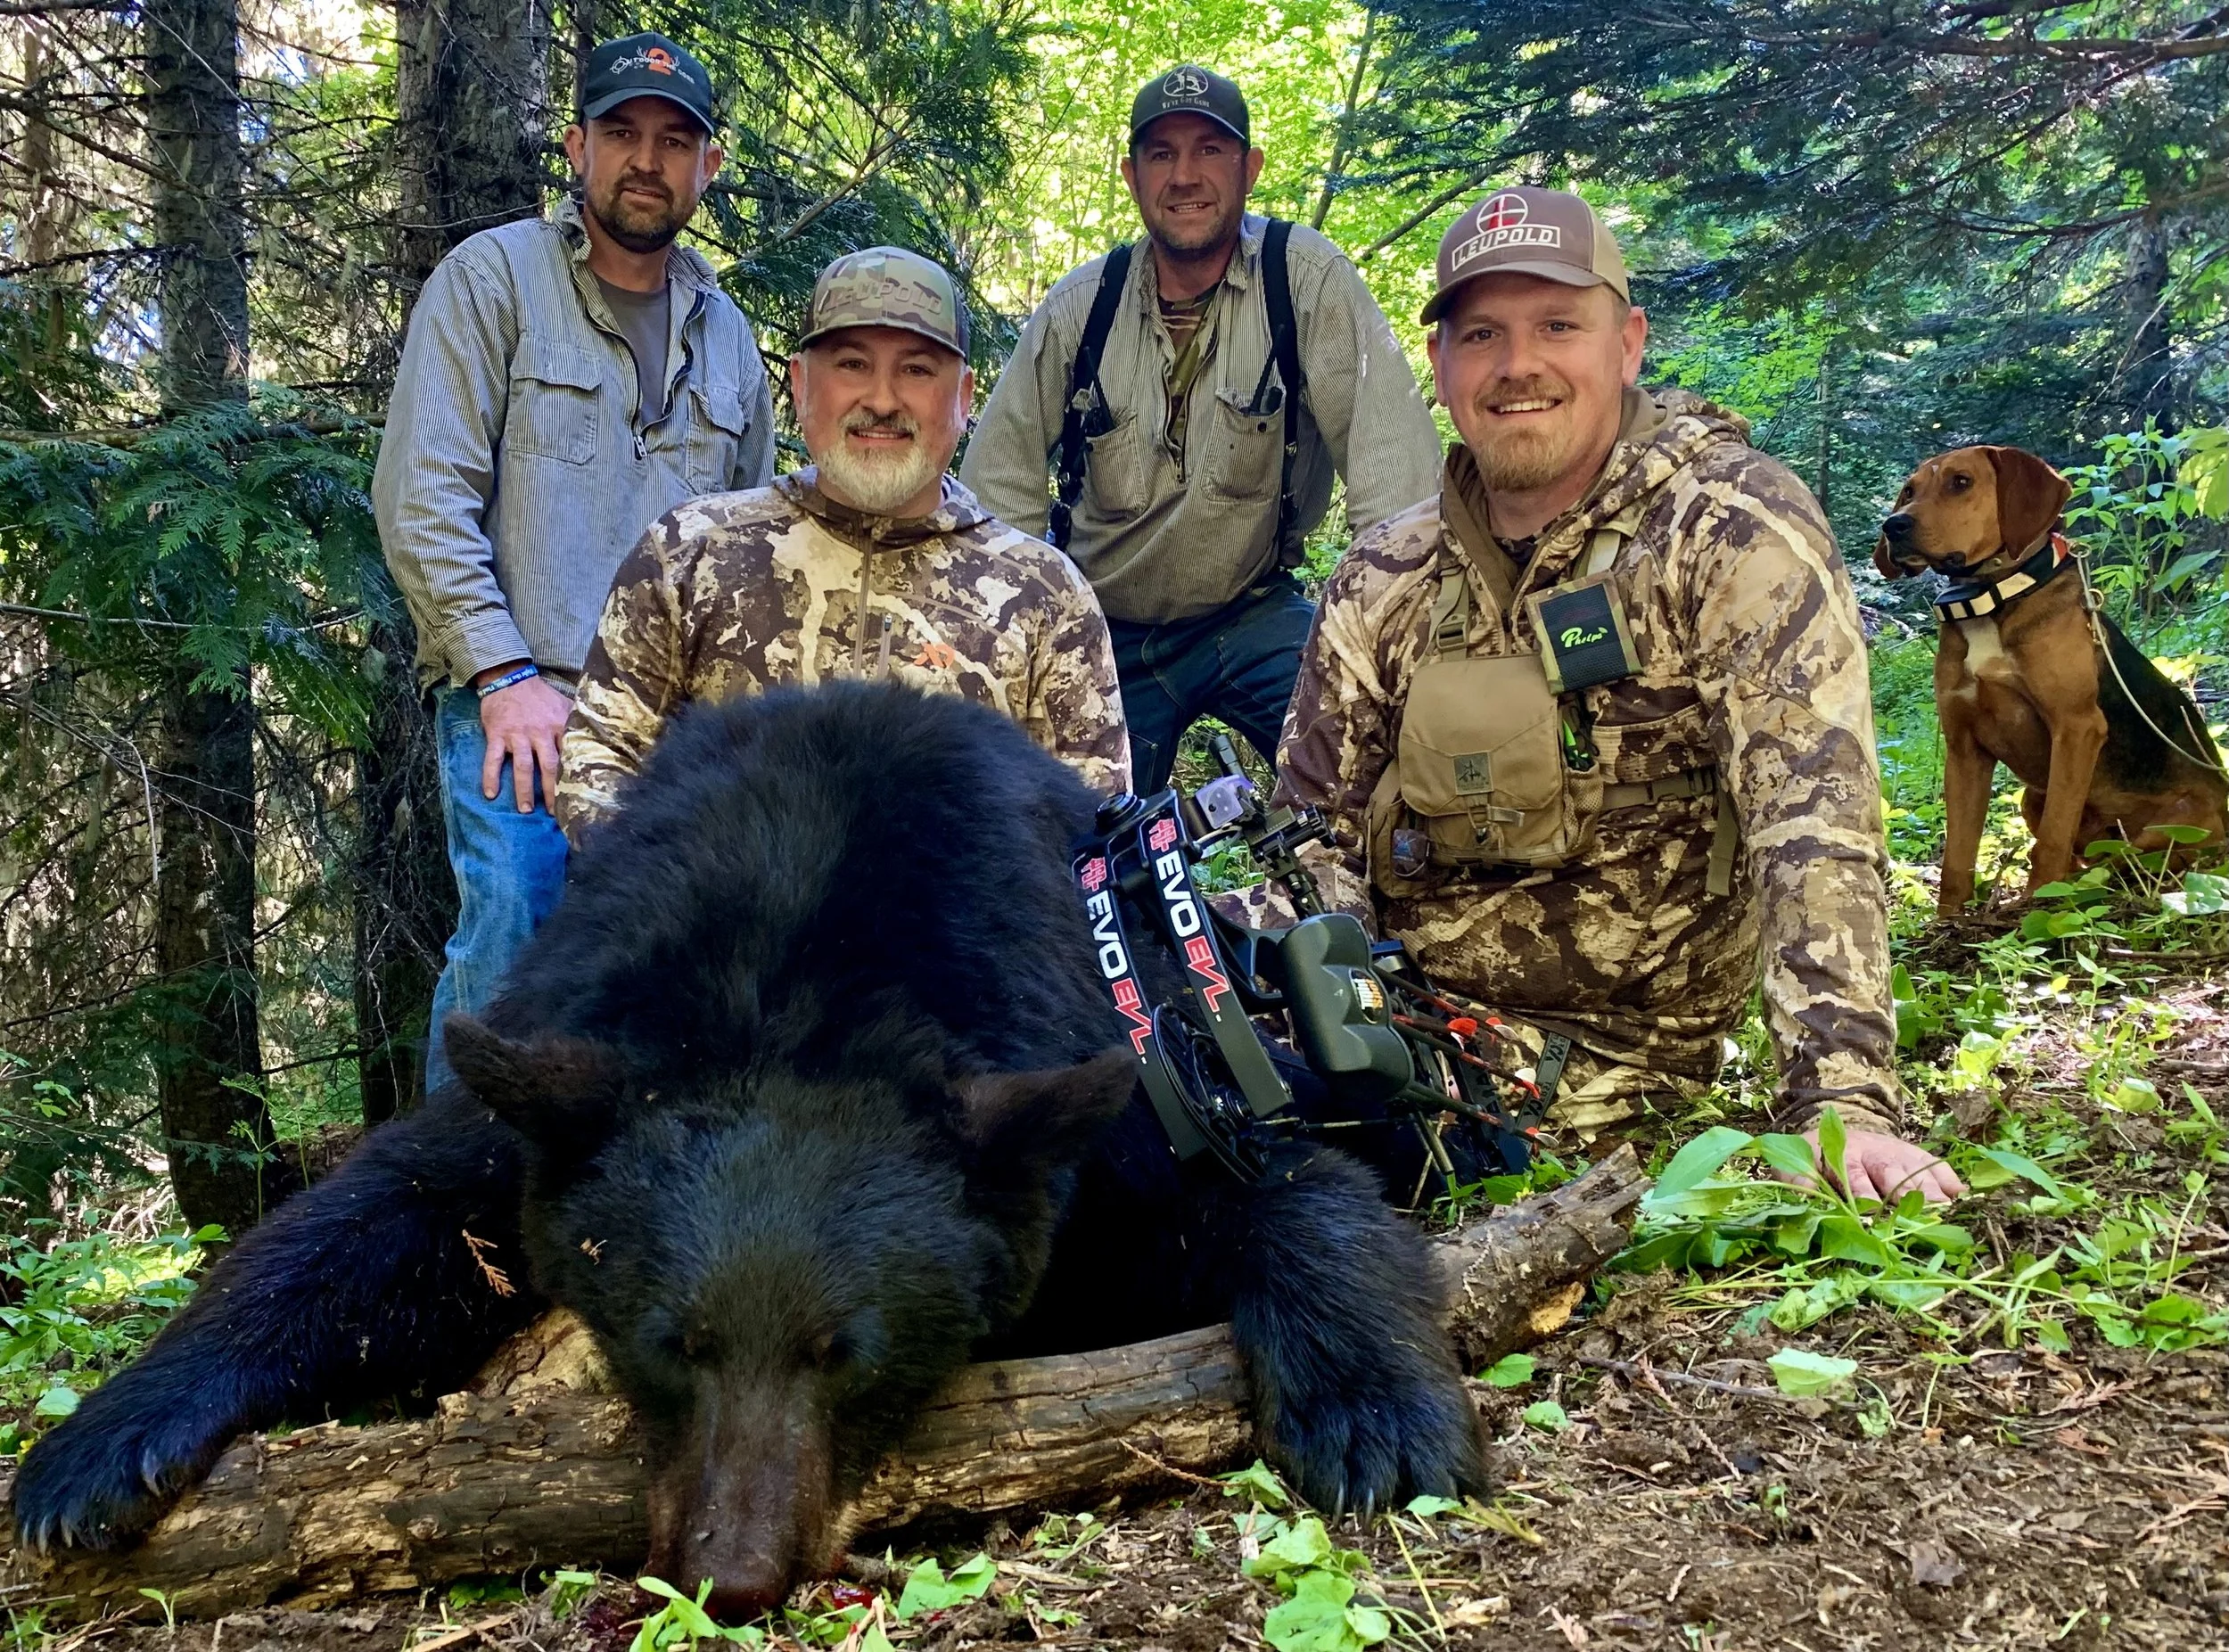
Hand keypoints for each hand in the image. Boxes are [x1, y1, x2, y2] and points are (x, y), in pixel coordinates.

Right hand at [471, 665, 571, 813]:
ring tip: (525, 810)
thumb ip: (578, 721)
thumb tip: (601, 735)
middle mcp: (539, 734)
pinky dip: (490, 776)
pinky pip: (493, 759)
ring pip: (522, 767)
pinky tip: (491, 794)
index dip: (573, 777)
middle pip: (548, 766)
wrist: (509, 679)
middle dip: (552, 791)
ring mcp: (517, 735)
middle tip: (554, 813)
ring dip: (524, 789)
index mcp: (558, 727)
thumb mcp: (564, 704)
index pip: (568, 756)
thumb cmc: (540, 696)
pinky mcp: (497, 735)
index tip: (578, 796)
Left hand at [1781, 1127, 1964, 1205]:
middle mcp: (1873, 1152)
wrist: (1836, 1128)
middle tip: (1922, 1212)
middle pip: (1891, 1172)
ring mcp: (1896, 1151)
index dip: (1865, 1194)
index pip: (1855, 1176)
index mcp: (1842, 1155)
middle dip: (1906, 1191)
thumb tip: (1802, 1194)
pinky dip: (1946, 1176)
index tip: (1872, 1212)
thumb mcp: (1796, 1164)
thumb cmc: (1816, 1158)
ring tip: (1946, 1208)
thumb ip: (1798, 1180)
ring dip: (1931, 1188)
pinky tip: (1961, 1193)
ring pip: (1915, 1168)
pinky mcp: (1913, 1154)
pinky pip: (1932, 1163)